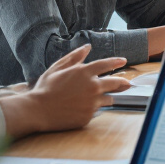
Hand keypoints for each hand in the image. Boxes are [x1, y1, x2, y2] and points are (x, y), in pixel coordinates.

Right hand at [0, 45, 130, 136]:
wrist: (37, 110)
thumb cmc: (45, 88)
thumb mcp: (57, 68)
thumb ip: (74, 57)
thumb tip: (87, 47)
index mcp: (84, 72)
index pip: (106, 64)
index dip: (116, 61)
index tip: (124, 61)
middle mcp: (92, 87)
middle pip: (115, 83)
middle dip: (123, 82)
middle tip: (127, 83)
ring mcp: (92, 102)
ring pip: (109, 99)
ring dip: (106, 97)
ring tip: (96, 98)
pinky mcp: (89, 116)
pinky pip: (96, 111)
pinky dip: (92, 109)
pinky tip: (81, 108)